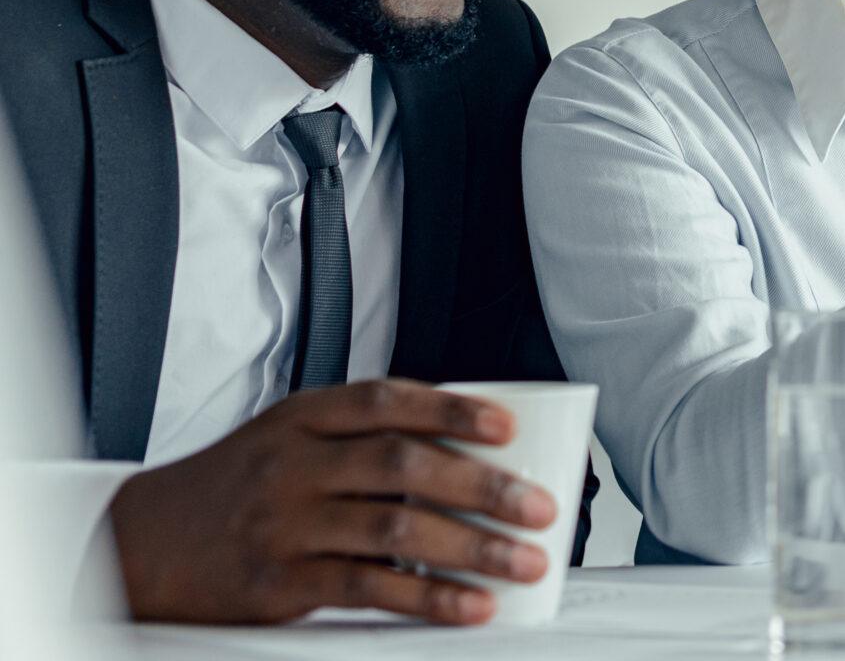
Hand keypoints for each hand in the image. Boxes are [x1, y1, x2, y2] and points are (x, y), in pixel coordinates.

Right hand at [106, 380, 557, 624]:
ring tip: (524, 562)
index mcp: (303, 417)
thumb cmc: (238, 485)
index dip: (453, 409)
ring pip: (396, 528)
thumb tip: (467, 455)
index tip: (510, 425)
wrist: (141, 543)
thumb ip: (361, 437)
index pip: (387, 400)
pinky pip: (369, 588)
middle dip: (485, 487)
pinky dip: (429, 598)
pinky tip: (470, 605)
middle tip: (541, 506)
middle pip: (405, 465)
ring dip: (474, 548)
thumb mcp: (287, 437)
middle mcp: (294, 464)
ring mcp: (284, 524)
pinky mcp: (278, 583)